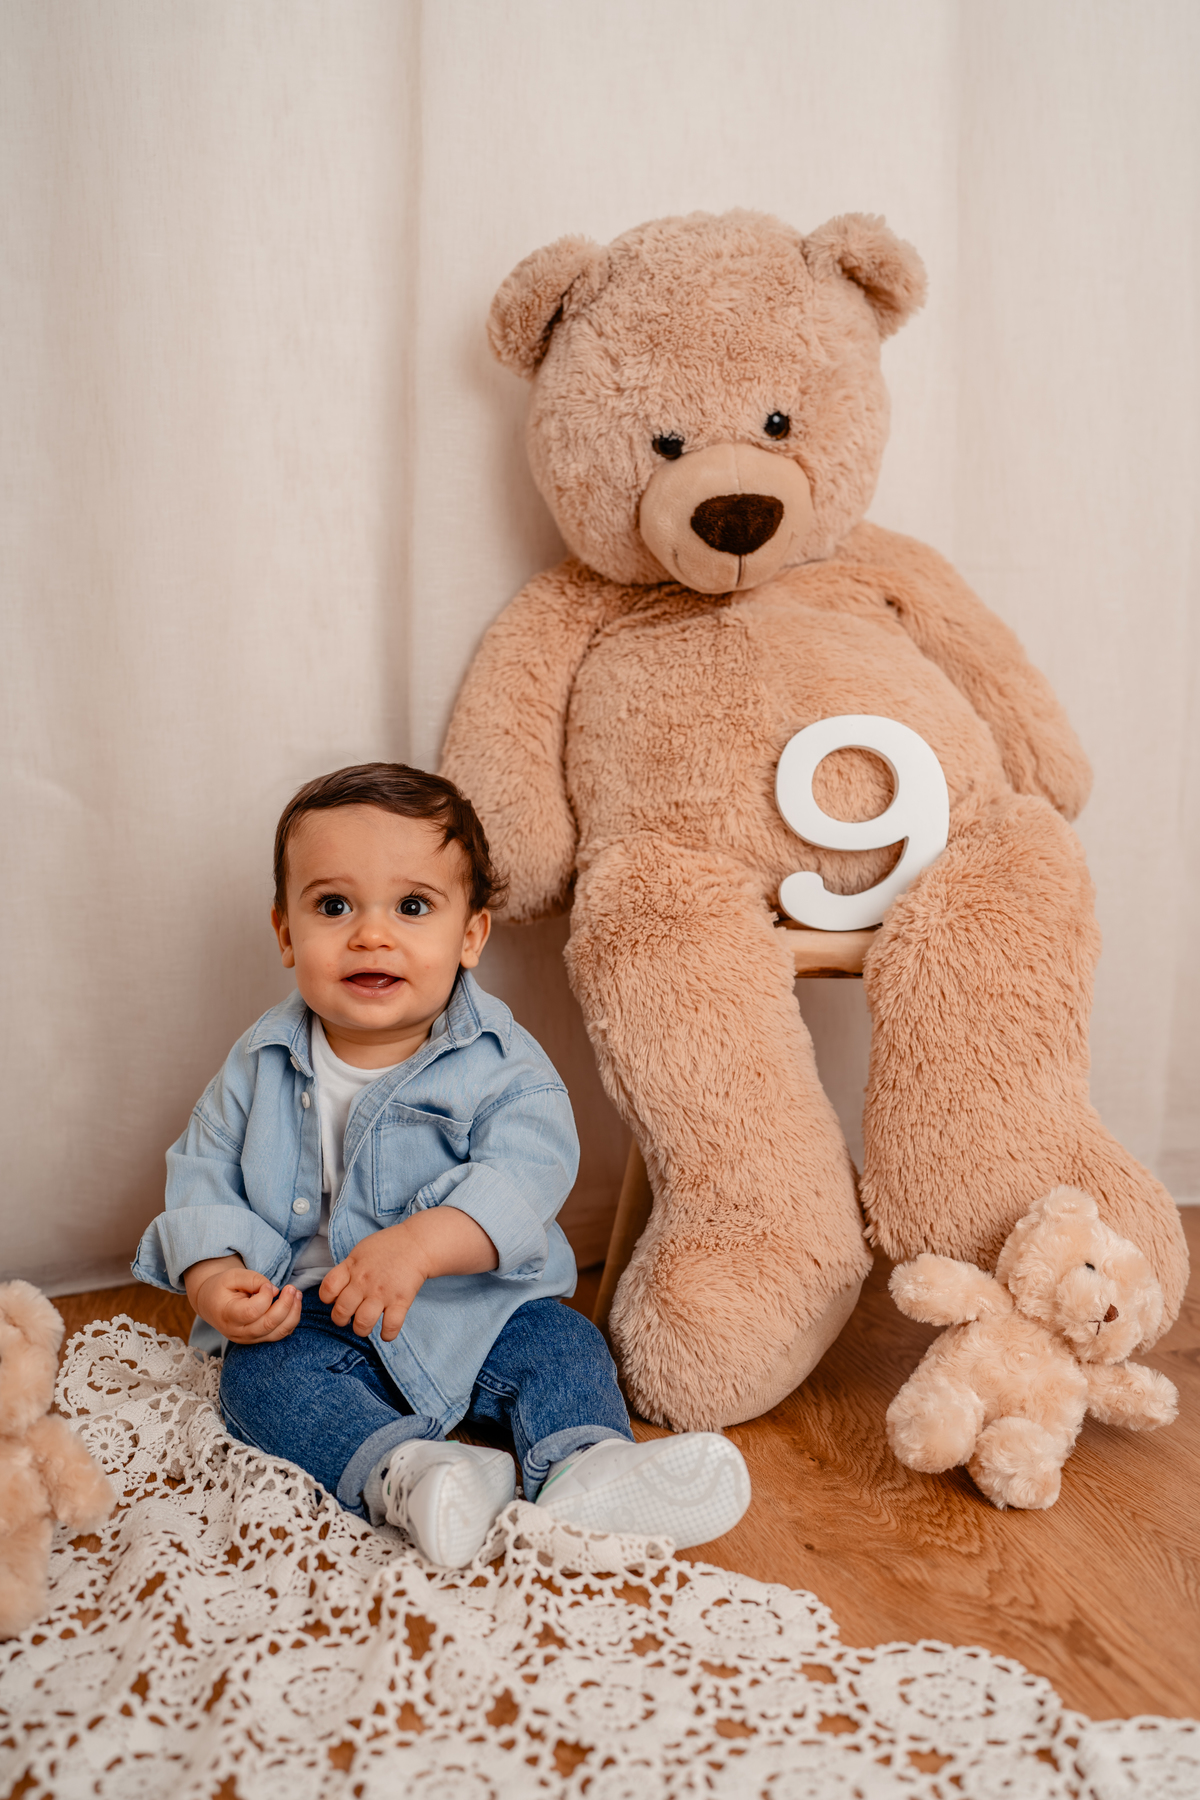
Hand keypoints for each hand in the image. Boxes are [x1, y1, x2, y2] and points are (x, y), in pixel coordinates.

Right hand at [185, 1255, 301, 1343]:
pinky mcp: (258, 1339)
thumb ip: (253, 1280)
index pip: (252, 1312)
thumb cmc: (222, 1287)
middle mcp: (238, 1332)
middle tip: (291, 1288)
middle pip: (268, 1325)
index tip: (267, 1285)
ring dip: (293, 1313)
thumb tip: (275, 1291)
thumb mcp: (232, 1275)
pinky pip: (280, 1334)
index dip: (265, 1297)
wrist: (211, 1303)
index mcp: (227, 1315)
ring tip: (297, 1294)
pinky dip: (291, 1320)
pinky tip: (293, 1303)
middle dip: (286, 1305)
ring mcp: (249, 1339)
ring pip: (278, 1333)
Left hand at [319, 1207, 497, 1342]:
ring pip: (362, 1323)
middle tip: (349, 1318)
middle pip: (341, 1311)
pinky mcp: (401, 1301)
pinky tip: (386, 1332)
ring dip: (361, 1330)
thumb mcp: (360, 1251)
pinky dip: (387, 1335)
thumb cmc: (388, 1246)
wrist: (417, 1243)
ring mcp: (382, 1293)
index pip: (327, 1289)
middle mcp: (363, 1282)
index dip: (327, 1299)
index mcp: (351, 1267)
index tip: (335, 1299)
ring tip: (365, 1326)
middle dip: (341, 1320)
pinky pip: (390, 1326)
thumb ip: (347, 1270)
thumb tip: (338, 1291)